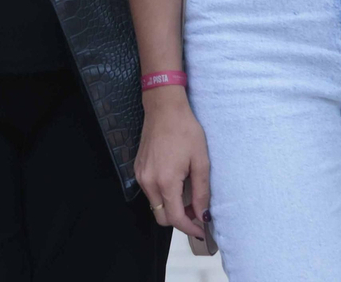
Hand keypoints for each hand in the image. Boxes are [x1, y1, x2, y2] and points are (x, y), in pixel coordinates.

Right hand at [135, 88, 210, 239]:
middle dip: (179, 220)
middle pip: (161, 217)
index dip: (190, 229)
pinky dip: (162, 196)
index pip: (175, 218)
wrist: (164, 108)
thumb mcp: (200, 161)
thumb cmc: (185, 131)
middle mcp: (149, 182)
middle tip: (196, 212)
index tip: (202, 231)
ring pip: (155, 205)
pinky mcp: (138, 169)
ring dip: (170, 208)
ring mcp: (141, 176)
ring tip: (188, 198)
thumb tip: (202, 215)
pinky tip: (175, 185)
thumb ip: (201, 192)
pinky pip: (150, 192)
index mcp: (165, 182)